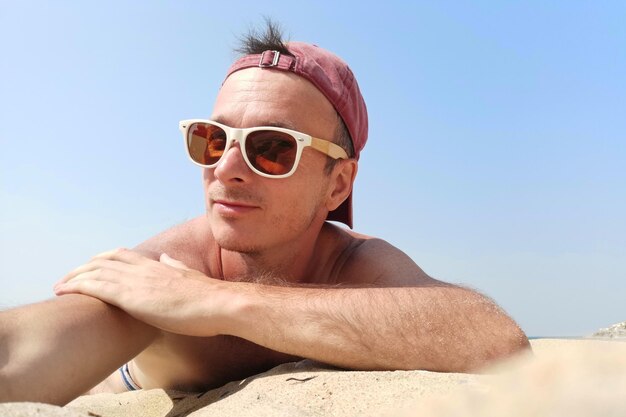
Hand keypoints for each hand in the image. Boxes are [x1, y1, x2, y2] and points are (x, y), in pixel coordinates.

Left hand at [54, 248, 230, 335]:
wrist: (219, 304)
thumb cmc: (209, 298)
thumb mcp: (190, 276)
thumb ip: (176, 266)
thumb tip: (167, 257)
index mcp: (157, 266)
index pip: (123, 256)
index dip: (104, 260)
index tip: (91, 266)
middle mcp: (143, 269)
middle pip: (105, 260)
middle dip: (84, 268)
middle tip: (69, 277)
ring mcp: (136, 281)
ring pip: (95, 272)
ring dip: (74, 277)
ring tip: (59, 285)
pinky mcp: (131, 296)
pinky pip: (96, 286)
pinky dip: (77, 286)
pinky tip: (64, 290)